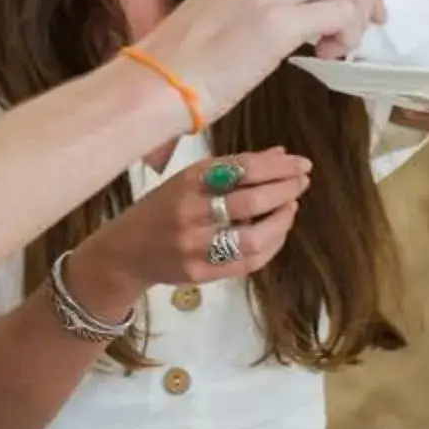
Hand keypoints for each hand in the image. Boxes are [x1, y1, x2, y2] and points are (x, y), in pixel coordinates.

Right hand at [74, 150, 309, 299]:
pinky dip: (270, 246)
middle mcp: (190, 211)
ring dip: (281, 221)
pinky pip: (246, 262)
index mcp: (188, 180)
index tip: (301, 164)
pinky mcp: (199, 272)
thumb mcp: (190, 179)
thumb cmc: (163, 208)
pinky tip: (277, 233)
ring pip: (252, 237)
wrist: (126, 252)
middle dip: (285, 190)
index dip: (277, 167)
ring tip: (291, 207)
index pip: (242, 168)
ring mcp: (194, 245)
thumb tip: (280, 155)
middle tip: (302, 182)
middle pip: (250, 202)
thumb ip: (234, 167)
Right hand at [134, 0, 385, 120]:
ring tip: (332, 48)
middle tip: (347, 36)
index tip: (351, 16)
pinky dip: (346, 37)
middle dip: (363, 0)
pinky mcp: (278, 21)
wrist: (161, 79)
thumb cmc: (195, 50)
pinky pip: (341, 15)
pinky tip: (323, 55)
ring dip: (355, 20)